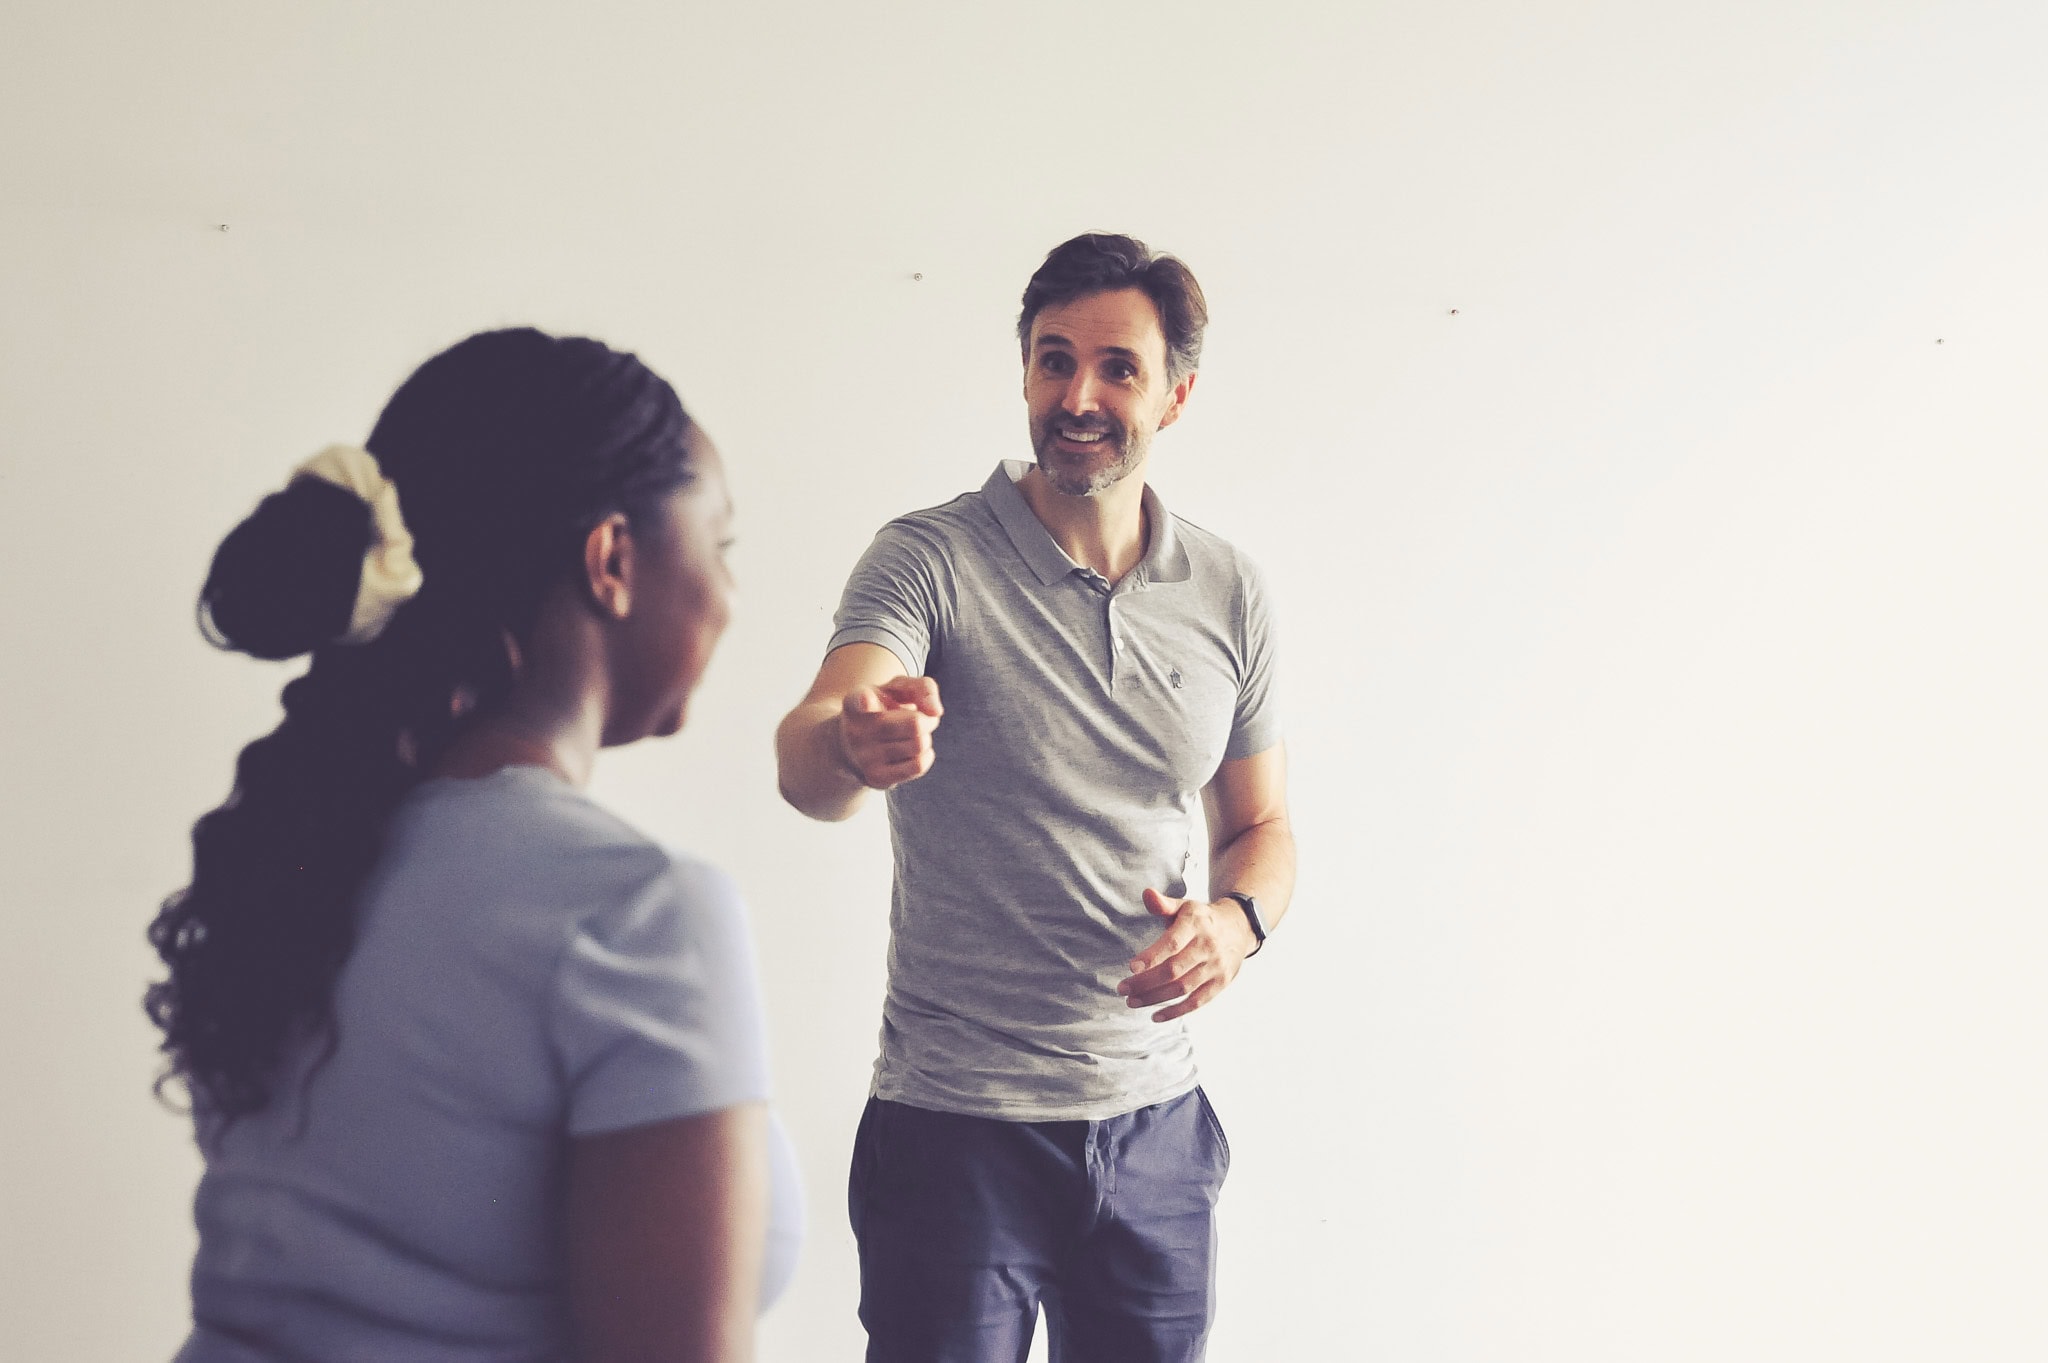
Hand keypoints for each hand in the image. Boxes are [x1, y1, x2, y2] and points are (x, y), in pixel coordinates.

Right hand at [838, 676, 942, 790]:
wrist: (852, 745)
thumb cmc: (882, 708)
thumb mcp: (898, 689)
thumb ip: (923, 687)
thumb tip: (935, 712)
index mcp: (855, 702)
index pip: (859, 700)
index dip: (864, 700)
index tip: (866, 700)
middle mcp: (855, 730)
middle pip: (915, 724)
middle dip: (927, 720)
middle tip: (920, 719)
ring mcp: (864, 757)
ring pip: (919, 745)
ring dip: (926, 738)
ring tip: (911, 735)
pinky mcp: (876, 778)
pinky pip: (918, 766)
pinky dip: (926, 756)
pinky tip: (914, 751)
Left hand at [1117, 888, 1259, 1021]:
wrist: (1238, 928)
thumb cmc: (1201, 918)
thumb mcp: (1184, 906)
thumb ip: (1163, 904)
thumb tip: (1147, 894)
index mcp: (1196, 924)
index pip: (1172, 943)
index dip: (1152, 956)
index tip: (1131, 967)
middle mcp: (1208, 946)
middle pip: (1174, 970)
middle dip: (1145, 982)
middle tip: (1122, 989)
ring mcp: (1216, 967)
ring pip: (1182, 988)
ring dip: (1155, 998)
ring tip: (1132, 1001)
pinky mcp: (1221, 983)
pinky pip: (1197, 1002)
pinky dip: (1176, 1011)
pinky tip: (1155, 1016)